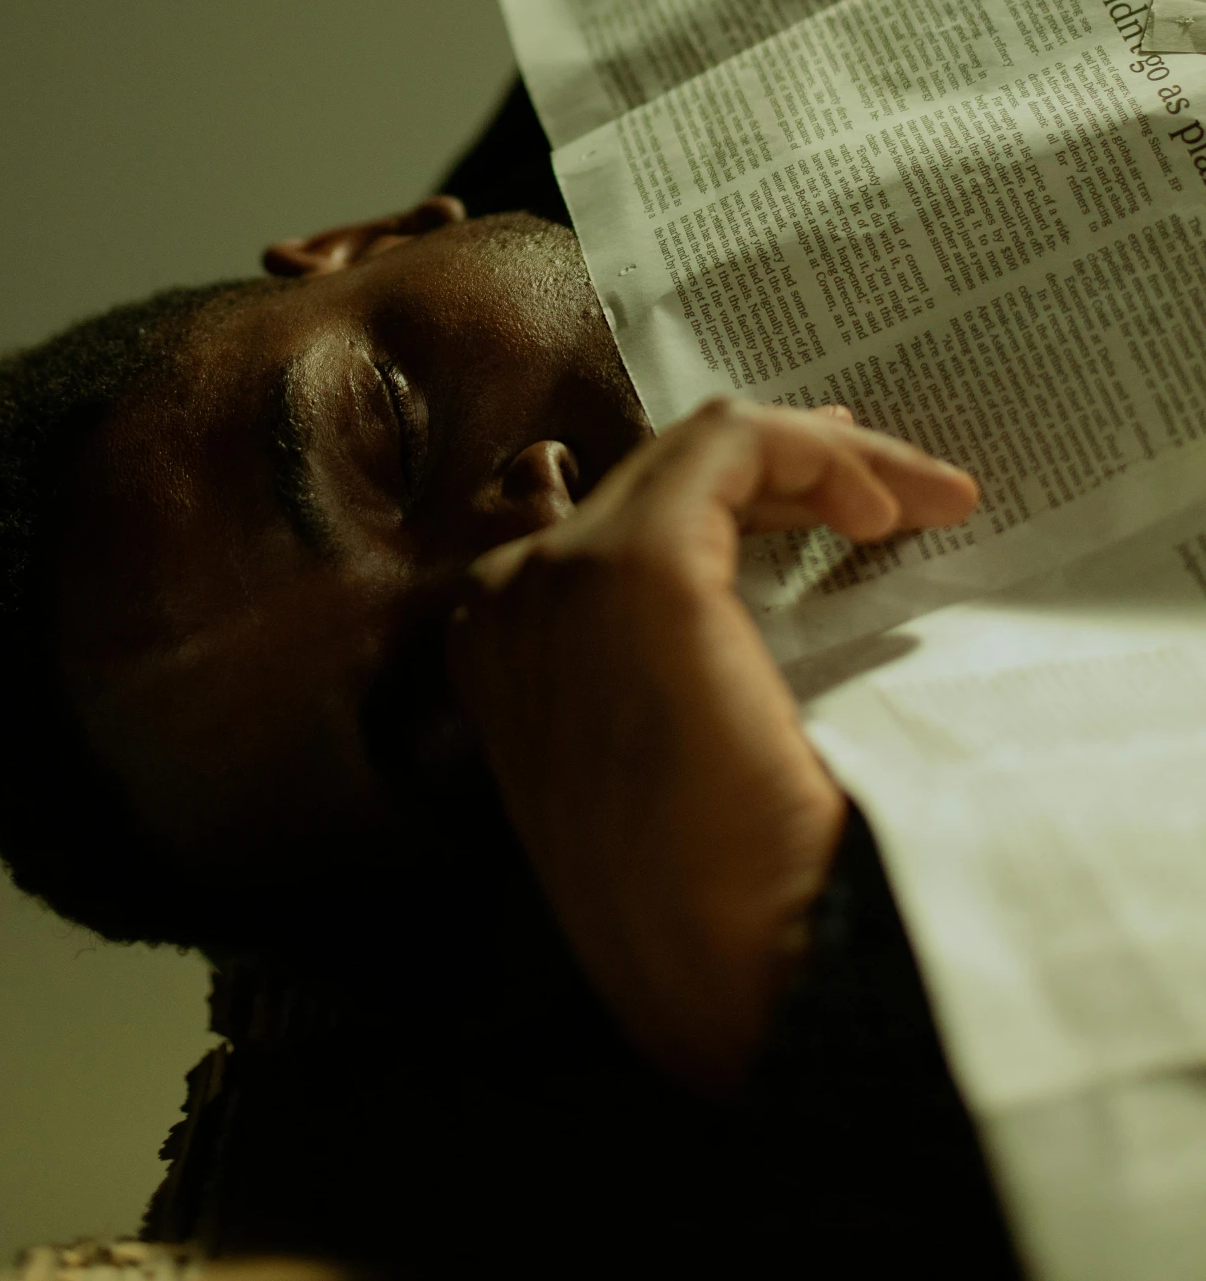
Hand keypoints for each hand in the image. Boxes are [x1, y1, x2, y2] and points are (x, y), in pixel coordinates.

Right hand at [446, 398, 977, 1089]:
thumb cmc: (722, 909)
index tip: (836, 508)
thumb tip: (743, 597)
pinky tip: (888, 509)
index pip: (615, 527)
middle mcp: (507, 600)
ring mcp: (559, 578)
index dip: (735, 503)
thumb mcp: (664, 769)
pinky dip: (816, 452)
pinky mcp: (636, 569)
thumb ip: (657, 671)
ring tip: (922, 497)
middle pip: (658, 481)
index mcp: (500, 652)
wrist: (739, 978)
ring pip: (697, 451)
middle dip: (785, 473)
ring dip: (817, 460)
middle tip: (893, 487)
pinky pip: (730, 444)